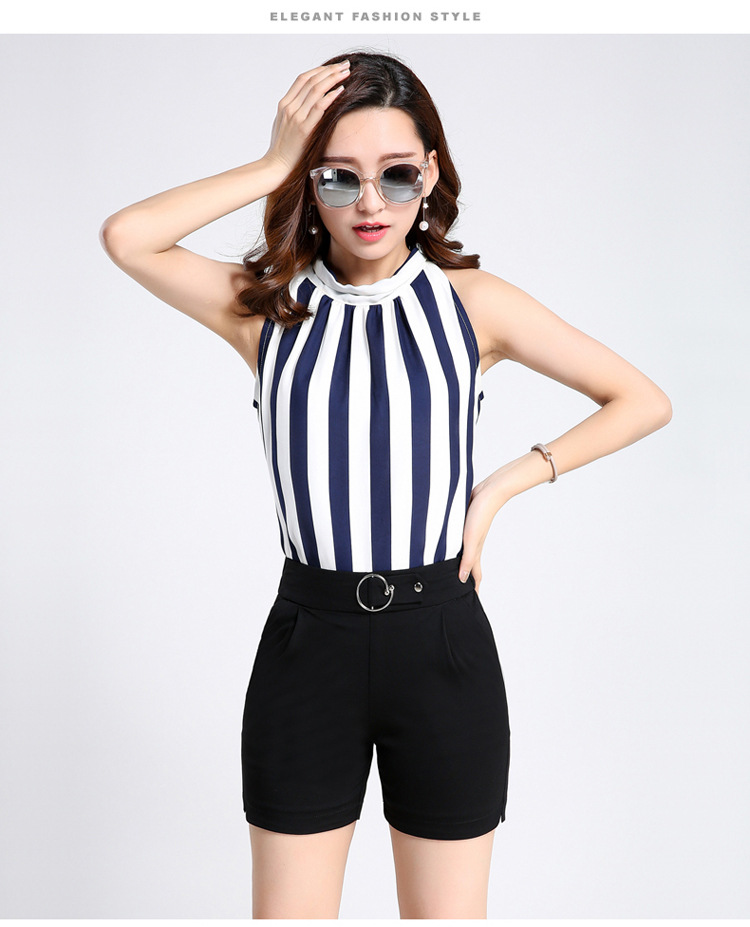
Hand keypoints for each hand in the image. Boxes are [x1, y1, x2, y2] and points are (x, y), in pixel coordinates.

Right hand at [263, 61, 349, 176]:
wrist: (276, 166)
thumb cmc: (281, 149)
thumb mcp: (283, 124)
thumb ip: (293, 111)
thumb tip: (305, 103)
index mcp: (284, 104)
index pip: (303, 79)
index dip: (319, 70)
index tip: (333, 67)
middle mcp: (290, 107)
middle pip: (311, 80)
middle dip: (330, 70)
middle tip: (345, 65)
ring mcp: (296, 117)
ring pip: (316, 90)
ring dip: (333, 79)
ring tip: (346, 73)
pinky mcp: (304, 129)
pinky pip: (319, 107)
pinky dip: (331, 96)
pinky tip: (341, 90)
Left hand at [458, 477, 506, 592]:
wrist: (487, 493)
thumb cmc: (480, 515)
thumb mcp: (470, 540)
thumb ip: (467, 559)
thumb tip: (461, 579)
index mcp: (475, 552)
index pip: (474, 576)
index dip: (473, 590)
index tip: (471, 603)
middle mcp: (472, 546)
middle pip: (470, 568)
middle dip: (466, 581)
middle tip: (460, 593)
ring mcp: (469, 536)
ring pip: (464, 555)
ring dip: (460, 565)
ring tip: (453, 574)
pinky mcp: (465, 526)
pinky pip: (460, 543)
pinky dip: (457, 550)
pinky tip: (450, 548)